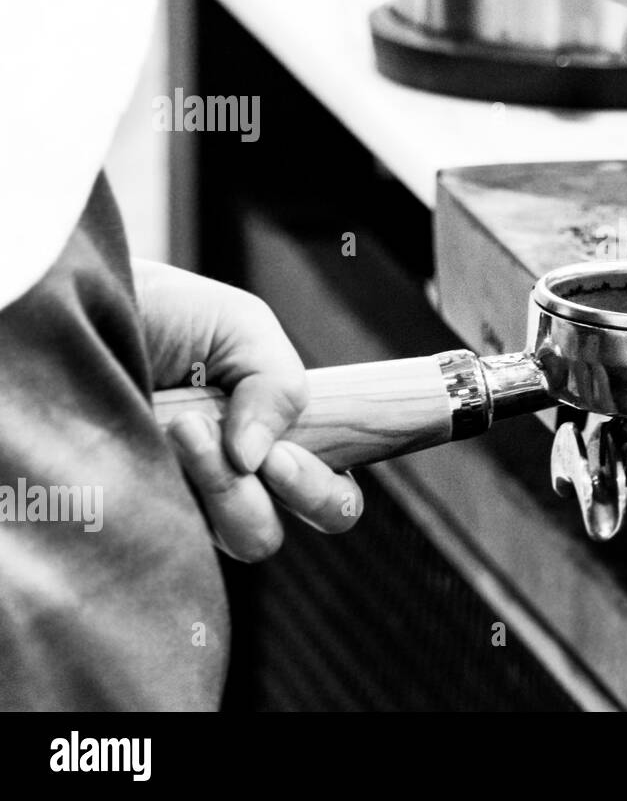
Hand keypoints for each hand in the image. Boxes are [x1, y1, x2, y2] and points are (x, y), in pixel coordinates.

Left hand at [133, 261, 362, 560]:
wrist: (83, 302)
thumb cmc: (161, 310)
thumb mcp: (243, 327)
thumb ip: (280, 384)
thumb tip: (259, 458)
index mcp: (273, 441)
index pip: (328, 496)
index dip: (325, 488)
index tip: (288, 455)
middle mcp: (233, 481)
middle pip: (288, 531)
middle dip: (291, 492)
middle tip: (260, 453)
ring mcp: (184, 502)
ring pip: (244, 538)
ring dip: (224, 485)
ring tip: (187, 426)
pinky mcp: (142, 513)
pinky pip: (184, 535)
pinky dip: (184, 482)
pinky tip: (163, 435)